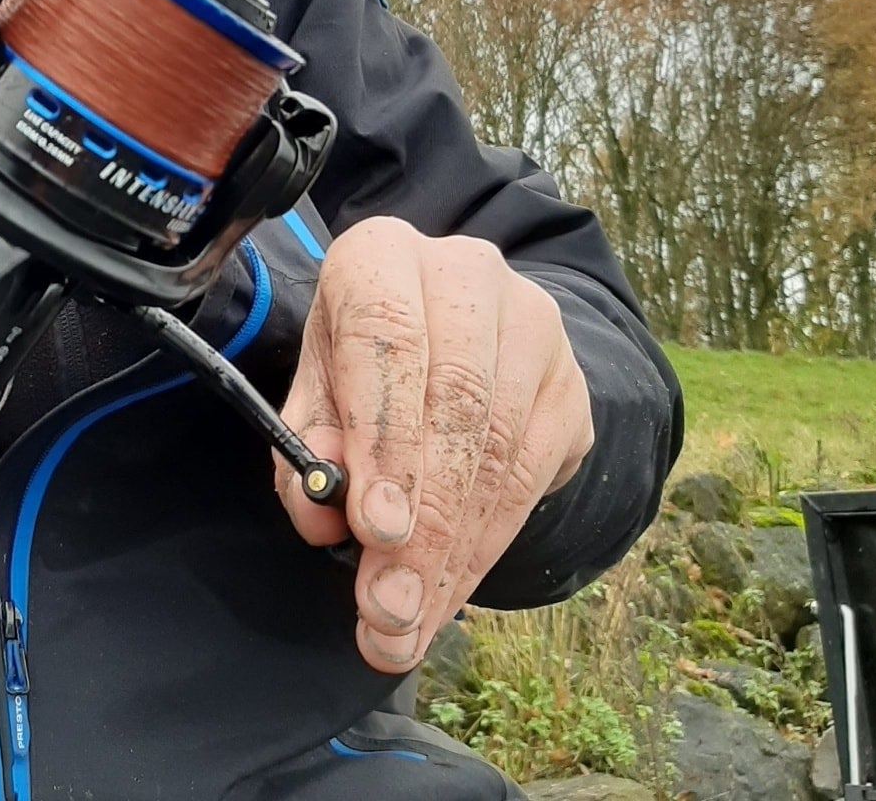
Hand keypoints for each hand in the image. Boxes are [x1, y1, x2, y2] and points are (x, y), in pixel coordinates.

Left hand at [276, 217, 594, 672]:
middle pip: (453, 403)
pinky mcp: (569, 381)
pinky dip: (487, 545)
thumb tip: (320, 510)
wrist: (452, 328)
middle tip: (387, 607)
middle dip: (421, 521)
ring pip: (499, 450)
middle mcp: (466, 273)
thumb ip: (305, 442)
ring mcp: (532, 323)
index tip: (373, 528)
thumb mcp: (315, 385)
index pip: (387, 339)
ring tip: (410, 621)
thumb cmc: (361, 358)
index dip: (382, 439)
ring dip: (454, 550)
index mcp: (383, 254)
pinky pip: (534, 476)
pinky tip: (451, 591)